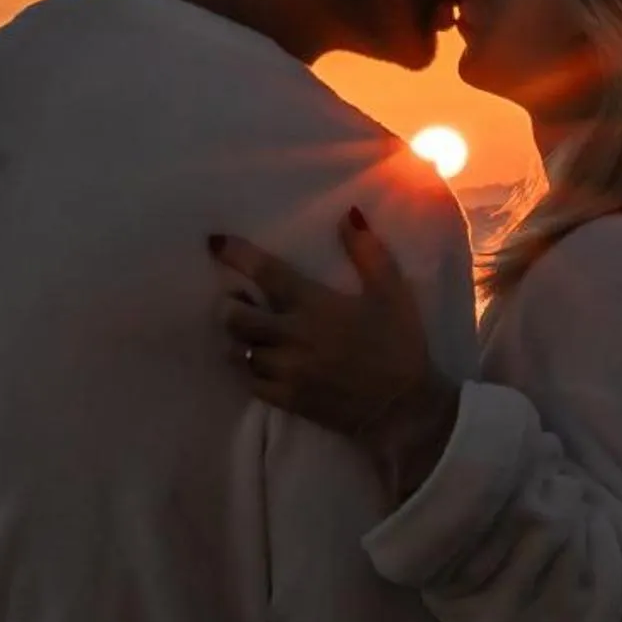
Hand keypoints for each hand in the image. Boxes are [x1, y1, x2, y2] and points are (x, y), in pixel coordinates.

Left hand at [209, 210, 460, 498]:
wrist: (405, 408)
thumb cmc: (399, 344)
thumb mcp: (391, 291)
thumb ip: (367, 251)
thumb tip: (348, 214)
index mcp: (314, 306)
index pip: (266, 274)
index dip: (237, 255)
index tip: (216, 243)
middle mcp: (293, 338)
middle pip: (235, 318)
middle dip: (228, 305)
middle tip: (234, 299)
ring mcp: (287, 372)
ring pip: (237, 352)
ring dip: (234, 338)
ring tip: (243, 331)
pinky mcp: (287, 400)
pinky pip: (249, 382)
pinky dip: (245, 369)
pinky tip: (254, 361)